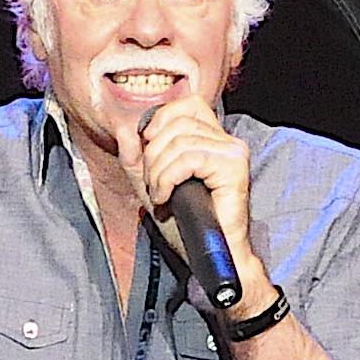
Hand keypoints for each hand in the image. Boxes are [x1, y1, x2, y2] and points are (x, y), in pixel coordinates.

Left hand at [118, 99, 274, 310]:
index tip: (148, 150)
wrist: (208, 254)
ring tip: (160, 194)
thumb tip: (125, 130)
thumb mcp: (149, 184)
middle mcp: (226, 140)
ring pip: (179, 142)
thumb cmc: (185, 223)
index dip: (159, 121)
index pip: (184, 105)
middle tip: (153, 184)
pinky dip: (168, 178)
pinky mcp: (234, 167)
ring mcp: (232, 152)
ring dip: (158, 171)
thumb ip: (134, 158)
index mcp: (211, 138)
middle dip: (152, 154)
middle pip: (176, 122)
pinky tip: (166, 197)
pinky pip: (189, 159)